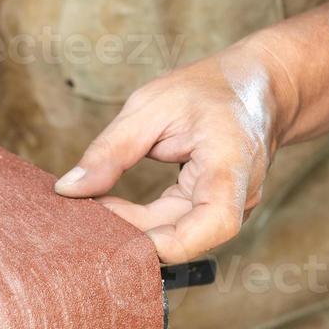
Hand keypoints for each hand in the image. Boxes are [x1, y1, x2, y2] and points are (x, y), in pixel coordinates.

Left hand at [54, 44, 293, 262]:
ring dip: (133, 231)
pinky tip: (110, 209)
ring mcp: (229, 208)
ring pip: (176, 237)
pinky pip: (175, 227)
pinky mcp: (212, 210)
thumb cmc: (209, 88)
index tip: (113, 235)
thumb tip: (68, 190)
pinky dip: (142, 222)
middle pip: (184, 237)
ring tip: (92, 211)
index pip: (213, 224)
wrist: (260, 86)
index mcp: (231, 165)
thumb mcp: (150, 106)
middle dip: (130, 235)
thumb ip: (111, 150)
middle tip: (82, 218)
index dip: (166, 243)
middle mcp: (239, 196)